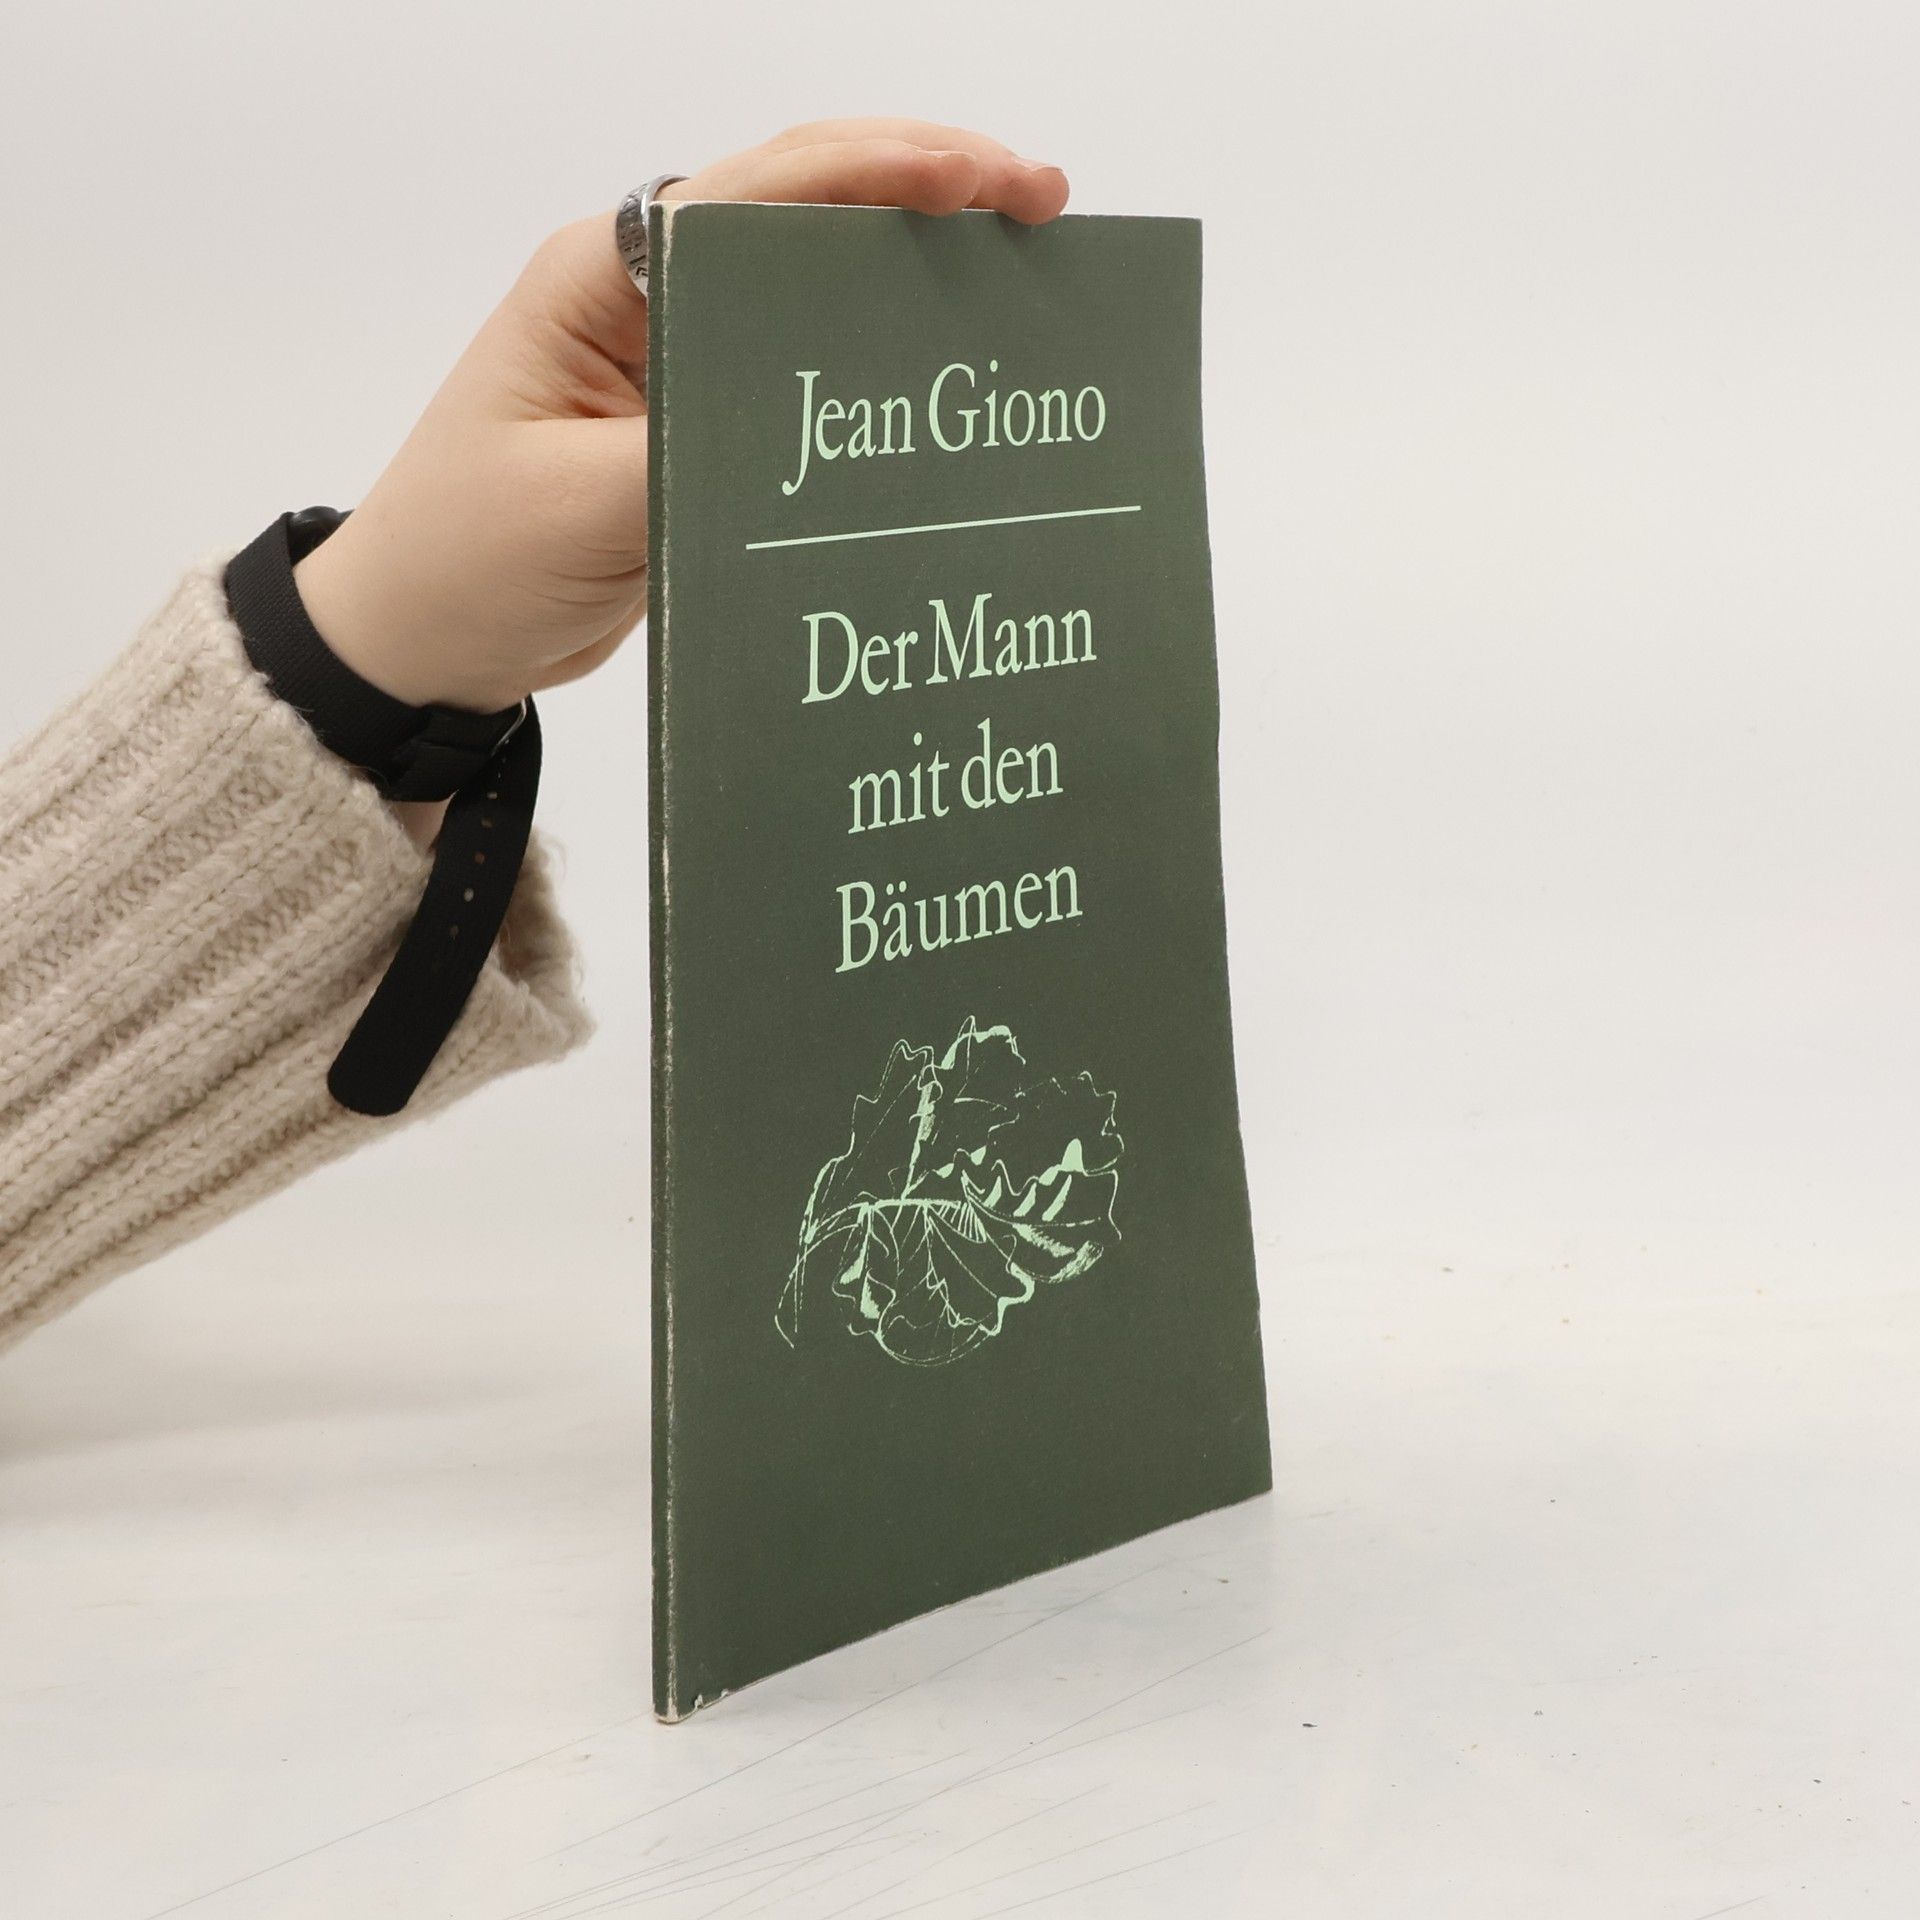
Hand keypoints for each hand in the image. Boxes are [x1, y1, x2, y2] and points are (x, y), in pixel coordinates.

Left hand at [293, 120, 1070, 714]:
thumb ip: (694, 456)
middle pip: (805, 213)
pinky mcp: (698, 430)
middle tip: (1043, 209)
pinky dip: (877, 370)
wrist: (421, 639)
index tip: (986, 185)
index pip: (761, 193)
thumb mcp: (579, 509)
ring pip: (815, 290)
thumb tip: (819, 433)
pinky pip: (805, 380)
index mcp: (603, 278)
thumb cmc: (465, 558)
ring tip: (1023, 273)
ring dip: (913, 275)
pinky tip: (942, 380)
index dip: (884, 172)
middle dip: (927, 195)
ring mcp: (676, 363)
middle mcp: (647, 300)